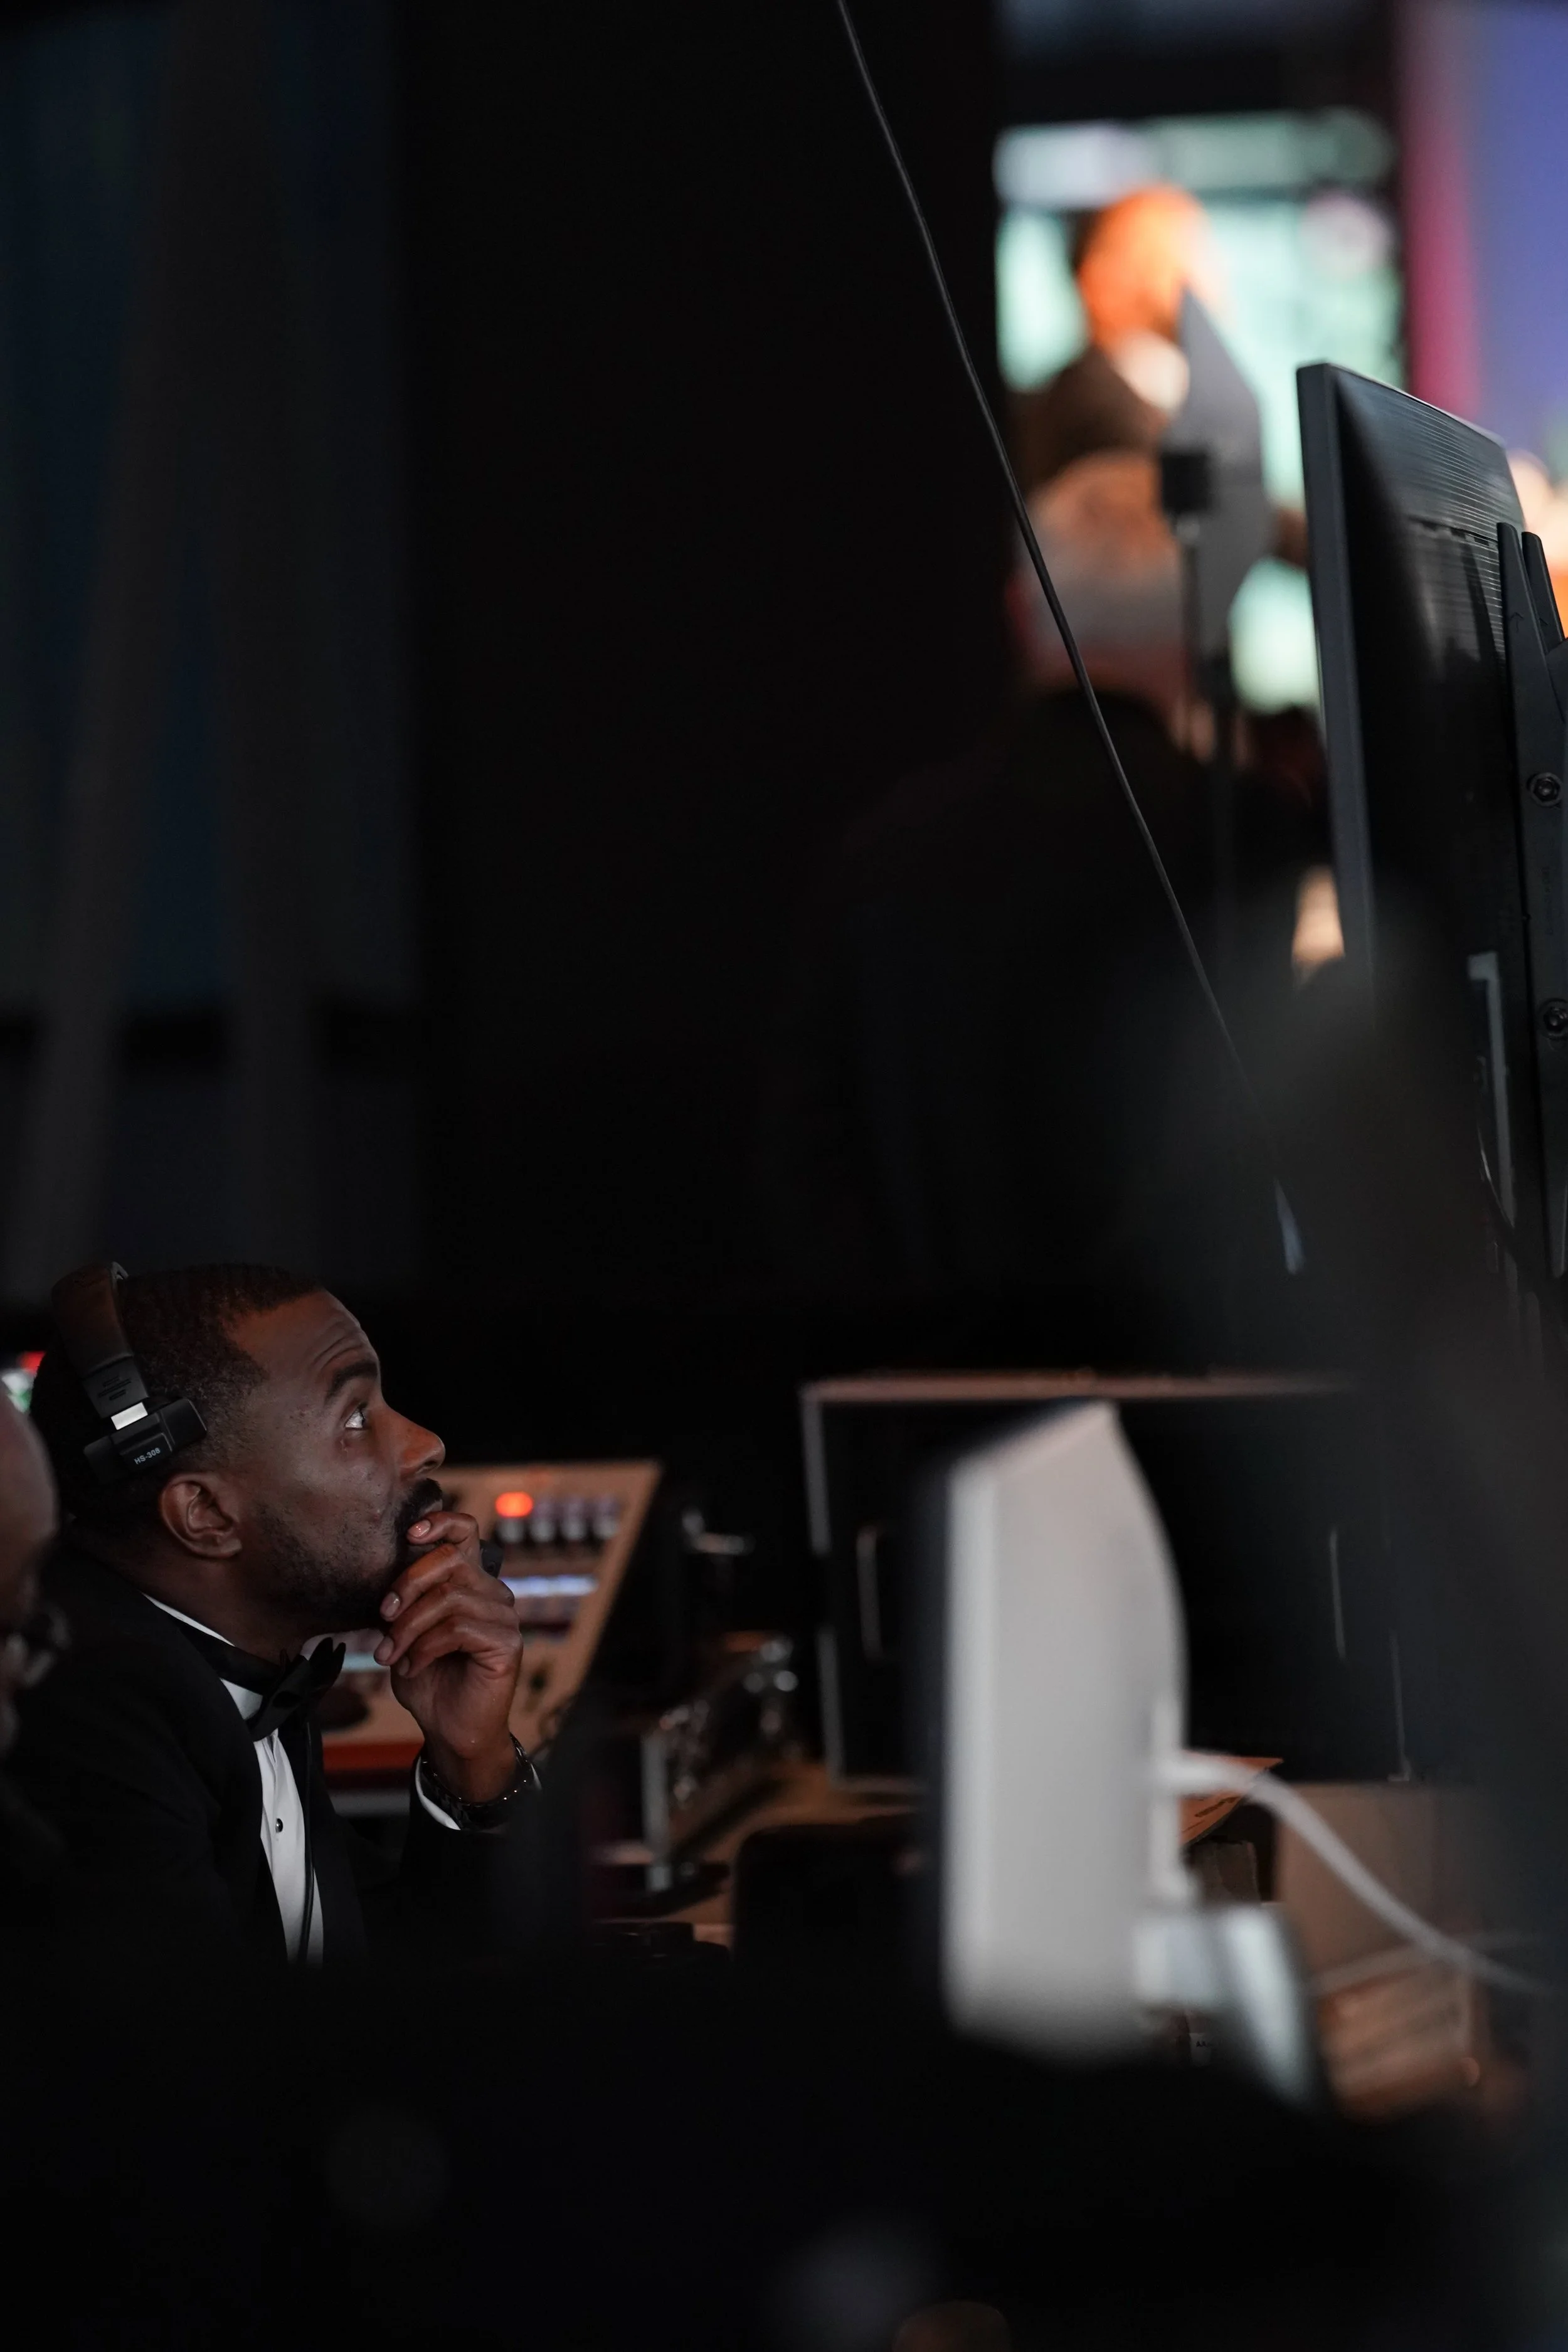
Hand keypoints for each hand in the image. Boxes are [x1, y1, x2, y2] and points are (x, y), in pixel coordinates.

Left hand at [374, 1509, 521, 1800]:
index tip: (408, 1535)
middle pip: (449, 1562)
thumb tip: (383, 1581)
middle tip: (383, 1618)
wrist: (450, 1731)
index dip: (440, 1523)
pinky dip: (424, 1648)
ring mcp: (504, 1617)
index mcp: (470, 1583)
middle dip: (406, 1586)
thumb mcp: (407, 1633)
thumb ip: (404, 1603)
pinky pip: (458, 1629)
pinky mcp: (506, 1643)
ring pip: (449, 1598)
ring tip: (390, 1654)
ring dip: (408, 1628)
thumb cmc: (430, 1680)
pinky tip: (413, 1667)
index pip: (464, 1533)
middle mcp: (493, 1593)